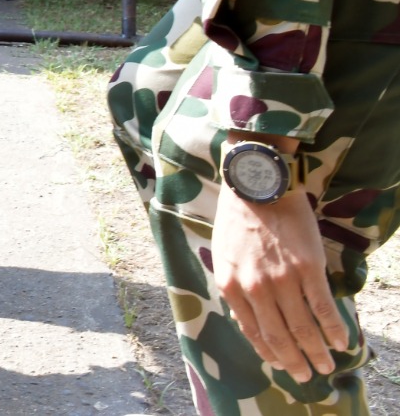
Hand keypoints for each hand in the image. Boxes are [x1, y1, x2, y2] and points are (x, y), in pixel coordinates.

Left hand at [213, 183, 347, 383]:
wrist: (256, 187)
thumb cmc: (237, 221)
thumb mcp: (222, 258)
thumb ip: (235, 290)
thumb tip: (246, 321)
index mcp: (231, 286)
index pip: (253, 332)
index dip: (270, 353)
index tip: (281, 366)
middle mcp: (256, 288)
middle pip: (280, 335)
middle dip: (294, 361)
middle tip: (306, 375)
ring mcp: (283, 280)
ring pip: (303, 327)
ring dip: (316, 352)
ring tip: (325, 365)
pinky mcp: (308, 269)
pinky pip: (323, 308)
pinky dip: (334, 329)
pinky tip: (341, 343)